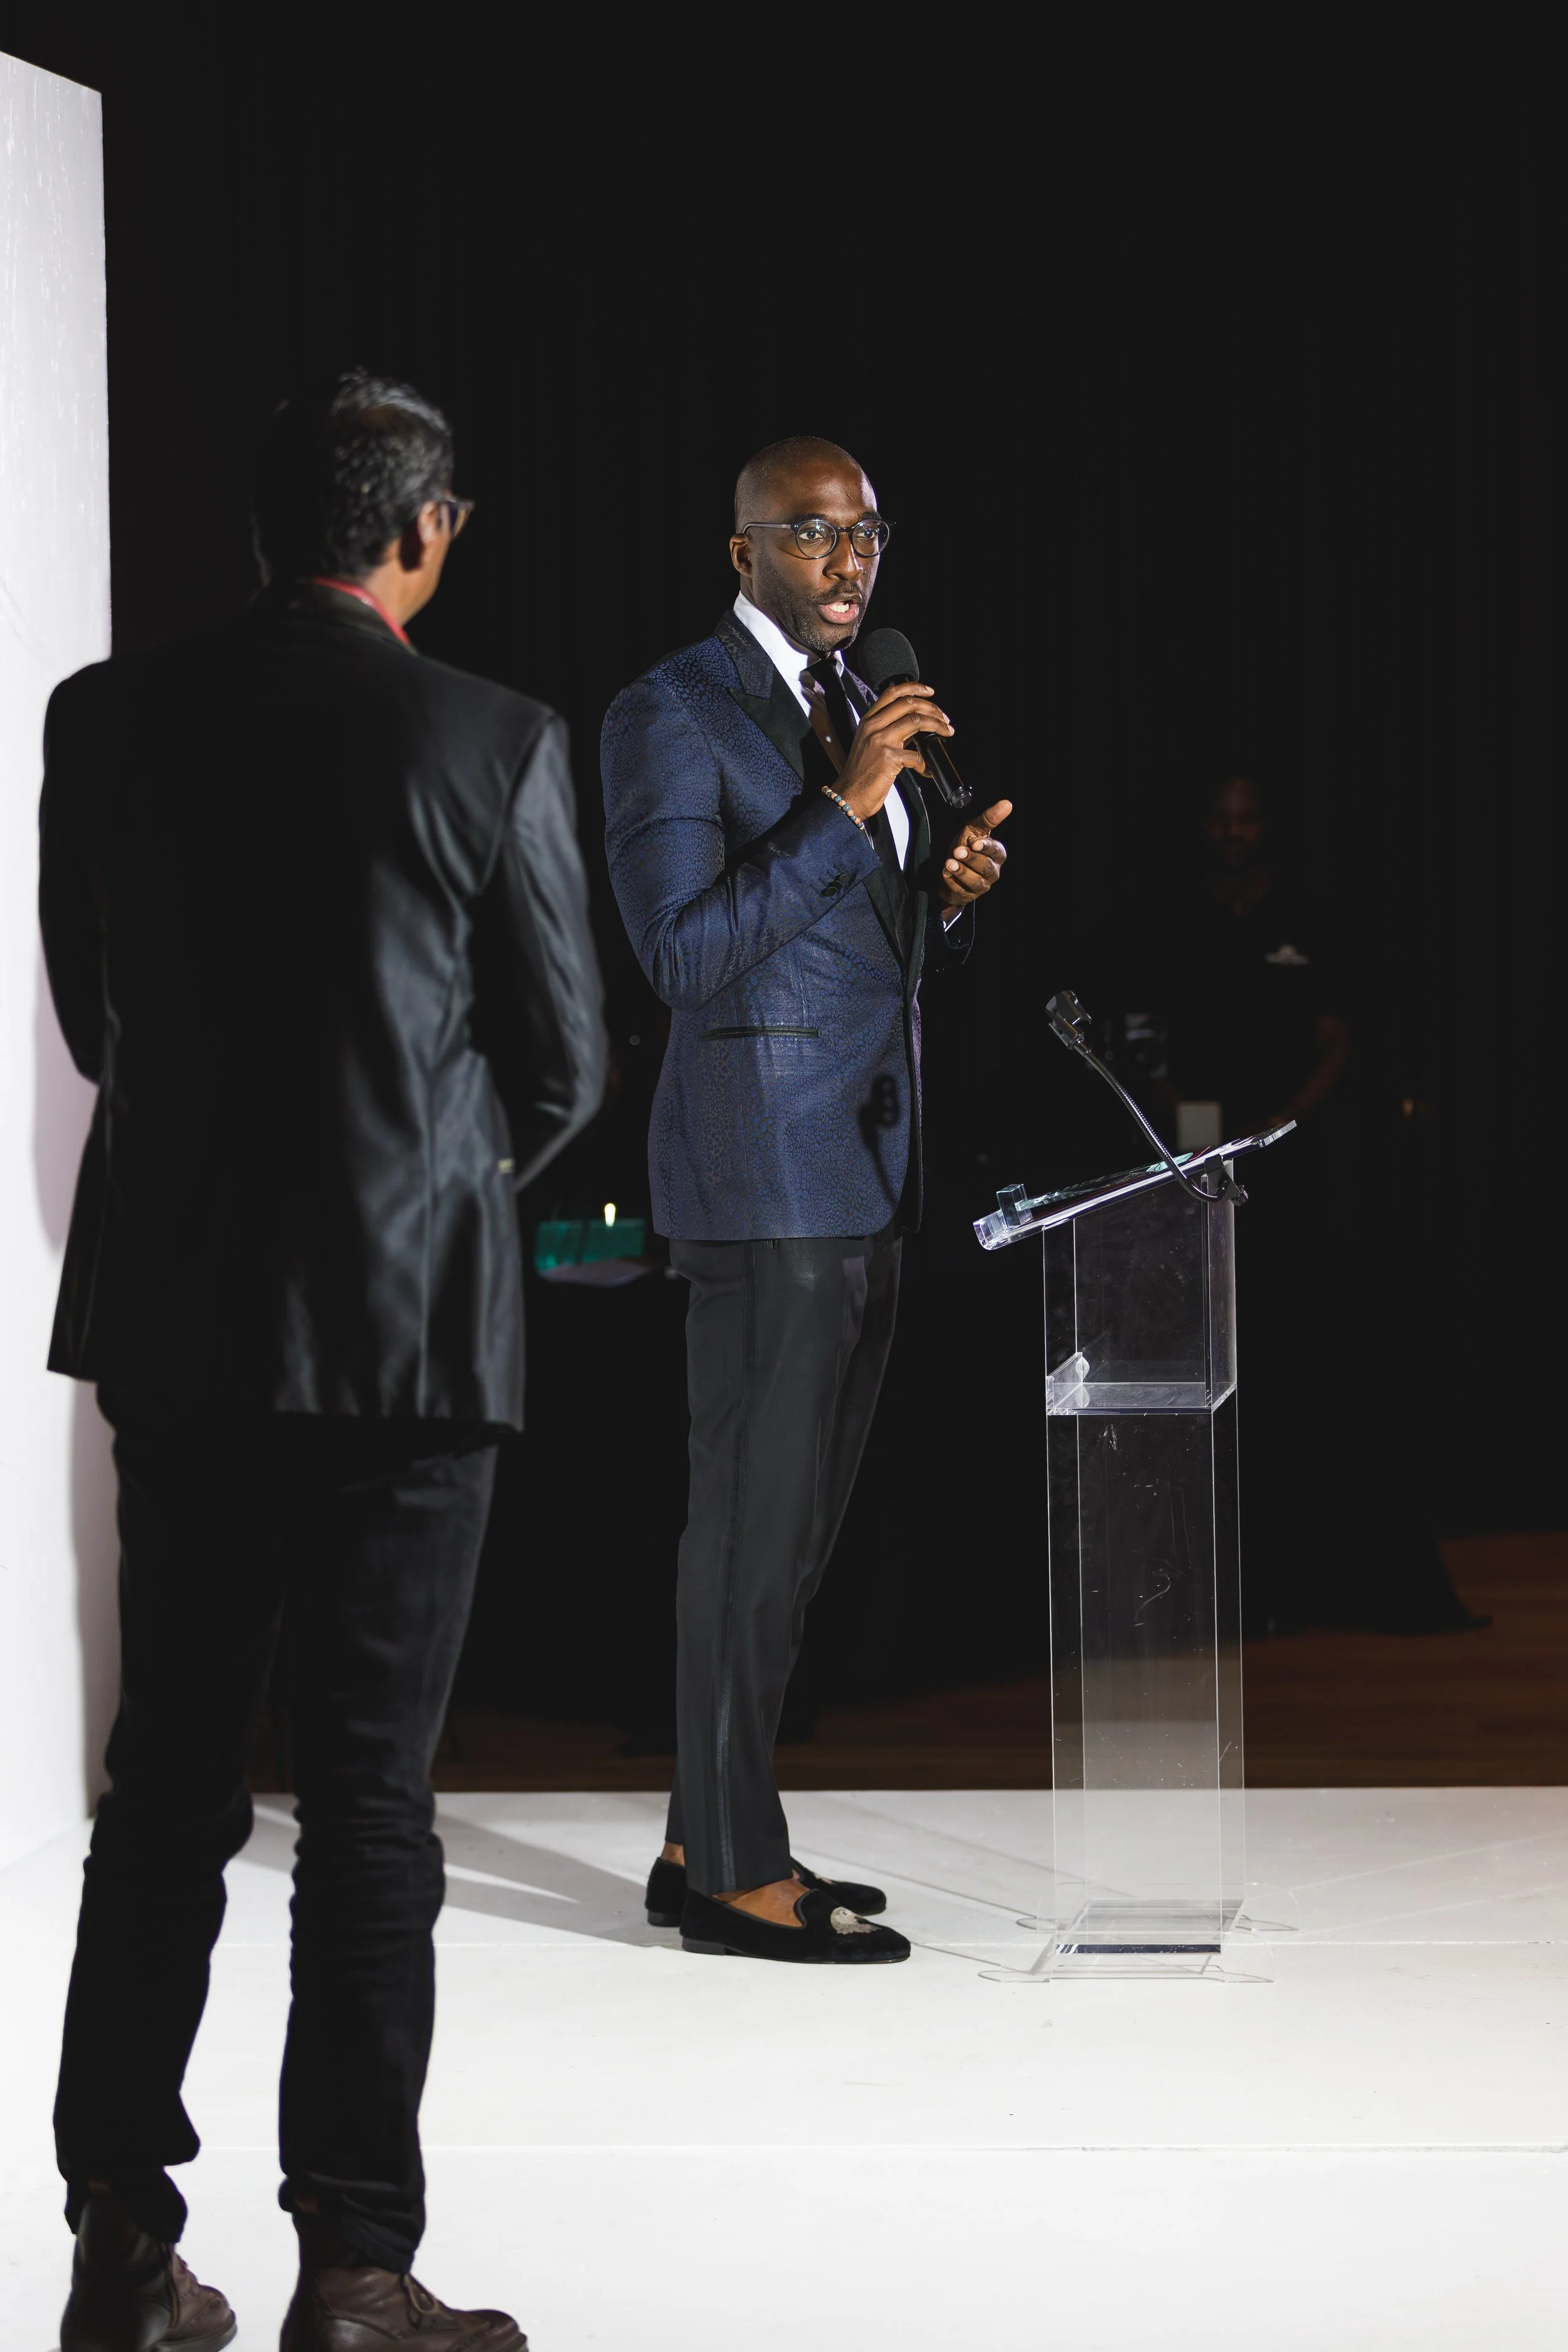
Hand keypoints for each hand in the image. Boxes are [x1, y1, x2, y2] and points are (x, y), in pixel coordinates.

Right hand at [838, 681, 953, 821]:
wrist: (849, 795)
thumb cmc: (861, 773)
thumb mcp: (870, 743)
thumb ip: (888, 730)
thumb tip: (914, 725)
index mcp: (869, 720)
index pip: (892, 693)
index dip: (914, 688)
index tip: (930, 692)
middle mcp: (873, 726)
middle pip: (908, 704)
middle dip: (932, 708)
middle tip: (944, 718)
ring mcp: (880, 740)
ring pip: (916, 721)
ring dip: (937, 726)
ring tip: (946, 732)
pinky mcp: (888, 758)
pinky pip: (916, 755)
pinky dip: (926, 763)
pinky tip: (927, 769)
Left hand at [938, 800, 1011, 910]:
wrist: (950, 868)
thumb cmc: (966, 846)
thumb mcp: (974, 830)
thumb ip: (989, 818)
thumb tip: (1007, 803)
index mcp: (997, 855)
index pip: (996, 851)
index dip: (986, 847)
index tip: (974, 843)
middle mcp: (993, 872)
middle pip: (986, 867)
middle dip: (971, 859)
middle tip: (957, 852)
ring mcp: (982, 886)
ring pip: (976, 881)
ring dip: (962, 872)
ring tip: (949, 864)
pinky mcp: (969, 896)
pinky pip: (963, 891)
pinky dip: (953, 882)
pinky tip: (946, 874)